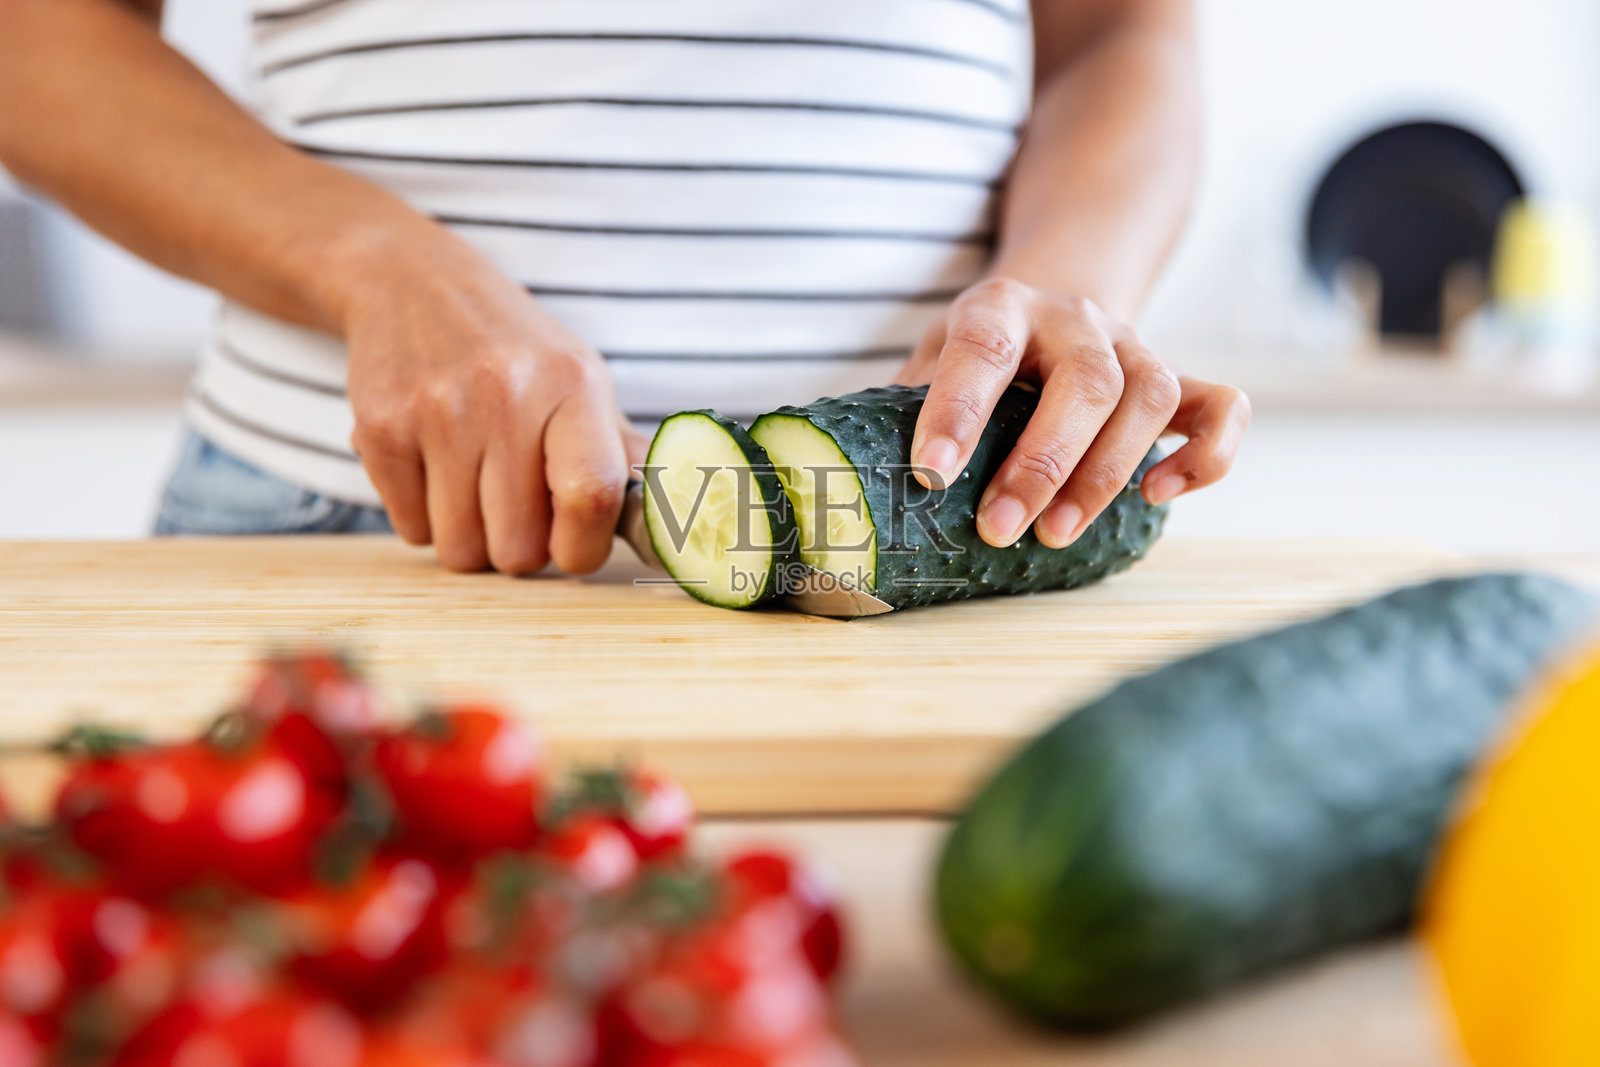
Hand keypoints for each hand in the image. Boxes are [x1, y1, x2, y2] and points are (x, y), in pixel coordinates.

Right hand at [341, 229, 643, 574]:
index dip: (583, 549)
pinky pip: (409, 531)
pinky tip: (434, 469)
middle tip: (516, 507)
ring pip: (460, 549)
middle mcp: (505, 395)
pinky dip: (423, 518)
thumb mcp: (581, 382)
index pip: (591, 498)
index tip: (574, 547)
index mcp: (574, 386)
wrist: (413, 284)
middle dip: (520, 547)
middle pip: (517, 548)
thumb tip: (673, 518)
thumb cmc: (515, 351)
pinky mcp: (379, 428)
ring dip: (471, 537)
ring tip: (476, 486)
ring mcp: (437, 412)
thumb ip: (620, 455)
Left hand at [896, 277, 1249, 548]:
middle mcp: (1074, 317)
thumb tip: (849, 488)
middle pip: (1085, 380)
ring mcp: (1134, 344)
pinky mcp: (1180, 378)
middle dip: (1042, 463)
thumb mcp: (929, 360)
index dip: (958, 412)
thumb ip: (898, 411)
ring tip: (1055, 535)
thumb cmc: (978, 355)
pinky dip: (1204, 455)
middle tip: (999, 529)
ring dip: (1106, 472)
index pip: (982, 349)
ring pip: (1149, 395)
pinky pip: (1221, 407)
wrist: (1054, 300)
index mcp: (999, 308)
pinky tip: (1157, 495)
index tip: (929, 475)